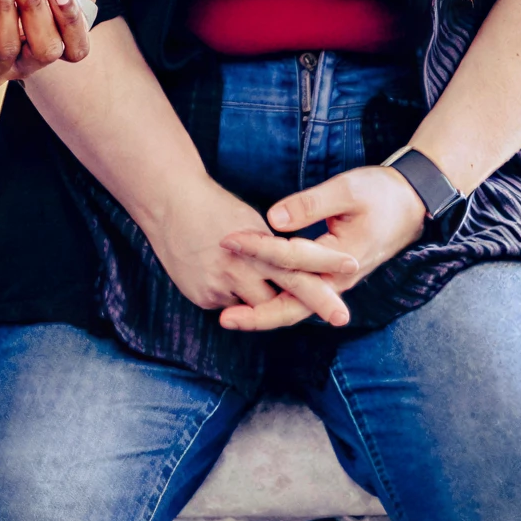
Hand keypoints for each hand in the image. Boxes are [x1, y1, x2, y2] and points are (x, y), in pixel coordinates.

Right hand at [147, 178, 355, 326]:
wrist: (167, 204)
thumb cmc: (212, 206)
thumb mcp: (249, 219)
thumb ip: (270, 248)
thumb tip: (293, 267)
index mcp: (256, 246)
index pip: (299, 260)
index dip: (326, 262)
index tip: (352, 266)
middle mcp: (240, 270)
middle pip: (284, 296)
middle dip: (315, 304)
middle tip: (342, 316)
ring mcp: (220, 287)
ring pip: (256, 306)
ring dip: (264, 297)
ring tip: (256, 276)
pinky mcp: (203, 297)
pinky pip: (231, 304)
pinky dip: (235, 293)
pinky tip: (222, 273)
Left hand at [216, 164, 427, 330]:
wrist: (413, 203)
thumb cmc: (382, 193)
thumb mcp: (347, 191)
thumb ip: (311, 204)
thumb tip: (274, 218)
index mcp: (341, 260)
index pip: (291, 259)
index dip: (258, 248)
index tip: (228, 240)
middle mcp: (337, 279)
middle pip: (294, 308)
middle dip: (258, 315)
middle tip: (224, 318)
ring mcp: (333, 281)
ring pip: (295, 305)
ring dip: (263, 311)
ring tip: (230, 314)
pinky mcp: (329, 276)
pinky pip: (300, 294)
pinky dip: (276, 298)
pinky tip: (253, 295)